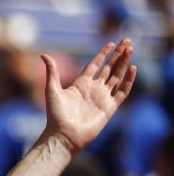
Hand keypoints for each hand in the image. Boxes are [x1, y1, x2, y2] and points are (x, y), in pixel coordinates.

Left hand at [43, 39, 135, 153]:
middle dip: (118, 55)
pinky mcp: (110, 107)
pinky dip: (128, 80)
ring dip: (124, 63)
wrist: (64, 135)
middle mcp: (93, 89)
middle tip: (127, 40)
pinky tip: (132, 68)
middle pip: (109, 68)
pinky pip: (122, 92)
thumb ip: (52, 72)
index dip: (103, 54)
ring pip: (117, 76)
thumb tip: (44, 54)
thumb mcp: (52, 90)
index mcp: (81, 84)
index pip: (95, 65)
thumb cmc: (56, 115)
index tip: (111, 43)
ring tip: (131, 49)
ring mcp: (102, 98)